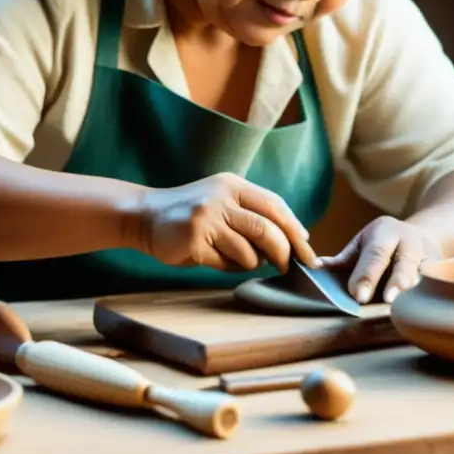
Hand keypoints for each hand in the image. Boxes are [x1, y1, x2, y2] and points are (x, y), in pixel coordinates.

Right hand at [138, 172, 318, 273]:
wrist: (145, 216)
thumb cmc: (192, 215)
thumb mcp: (223, 202)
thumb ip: (252, 215)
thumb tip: (292, 242)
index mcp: (233, 185)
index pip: (275, 206)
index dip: (294, 229)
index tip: (307, 250)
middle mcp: (221, 197)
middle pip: (267, 229)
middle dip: (283, 252)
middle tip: (287, 267)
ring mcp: (207, 217)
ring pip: (248, 251)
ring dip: (250, 262)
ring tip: (235, 258)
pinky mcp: (193, 239)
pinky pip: (225, 263)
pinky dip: (227, 267)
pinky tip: (213, 258)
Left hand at [319, 216, 442, 303]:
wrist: (419, 237)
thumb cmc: (380, 245)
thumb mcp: (362, 244)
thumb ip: (343, 260)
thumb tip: (314, 268)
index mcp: (386, 232)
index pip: (375, 254)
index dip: (367, 274)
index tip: (357, 295)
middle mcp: (410, 242)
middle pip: (404, 262)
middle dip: (396, 281)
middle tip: (388, 300)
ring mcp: (430, 257)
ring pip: (424, 275)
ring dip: (416, 293)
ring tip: (407, 310)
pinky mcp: (443, 272)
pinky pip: (438, 286)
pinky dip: (430, 298)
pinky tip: (424, 314)